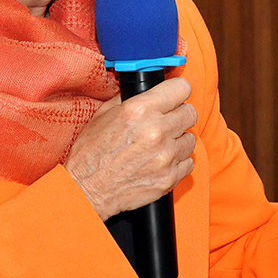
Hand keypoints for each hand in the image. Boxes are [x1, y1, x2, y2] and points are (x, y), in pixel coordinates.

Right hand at [65, 78, 197, 220]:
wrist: (86, 189)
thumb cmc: (91, 153)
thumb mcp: (103, 114)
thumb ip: (128, 99)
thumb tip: (146, 90)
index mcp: (140, 110)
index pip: (181, 88)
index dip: (177, 91)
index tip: (174, 97)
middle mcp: (156, 130)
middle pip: (191, 113)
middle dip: (179, 114)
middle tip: (166, 121)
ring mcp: (165, 156)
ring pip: (190, 139)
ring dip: (178, 140)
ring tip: (160, 144)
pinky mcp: (169, 178)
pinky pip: (188, 162)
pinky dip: (177, 161)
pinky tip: (160, 160)